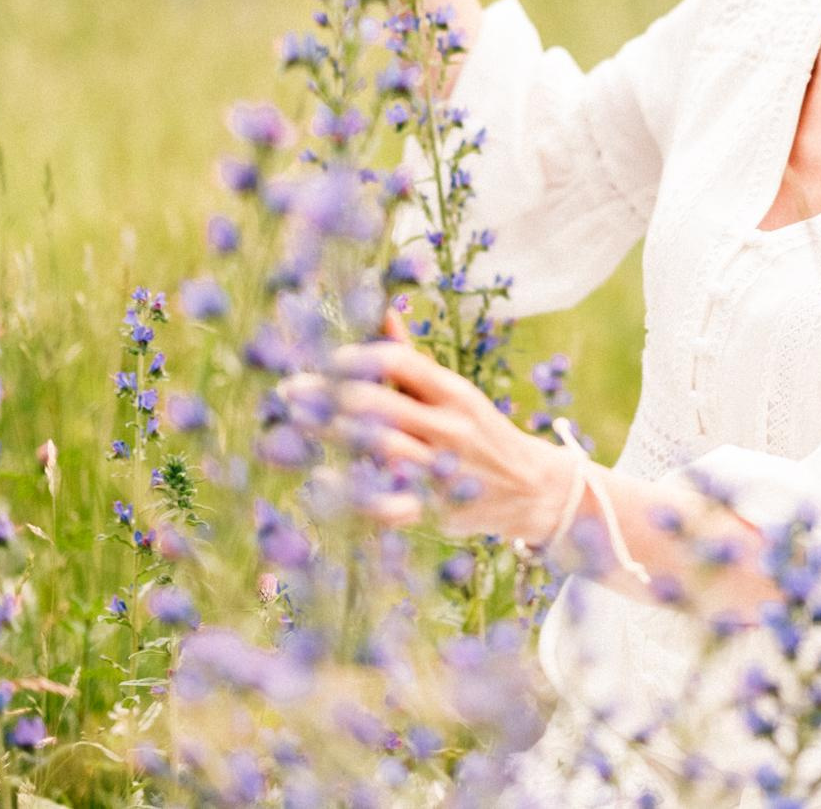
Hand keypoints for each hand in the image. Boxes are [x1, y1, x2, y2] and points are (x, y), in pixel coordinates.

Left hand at [289, 323, 577, 543]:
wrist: (530, 488)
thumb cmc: (478, 431)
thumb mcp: (453, 392)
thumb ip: (410, 359)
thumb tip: (380, 312)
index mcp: (455, 393)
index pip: (398, 361)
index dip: (355, 357)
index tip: (325, 359)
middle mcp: (450, 428)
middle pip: (379, 403)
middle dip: (326, 394)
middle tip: (290, 390)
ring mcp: (442, 471)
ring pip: (378, 448)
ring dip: (329, 433)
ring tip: (294, 423)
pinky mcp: (433, 508)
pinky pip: (386, 504)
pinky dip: (351, 492)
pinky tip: (320, 478)